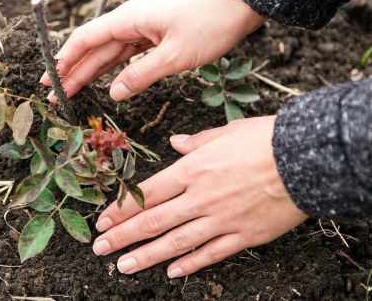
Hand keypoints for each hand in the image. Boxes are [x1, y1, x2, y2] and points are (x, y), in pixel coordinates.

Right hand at [42, 0, 264, 101]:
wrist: (242, 4)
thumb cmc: (211, 24)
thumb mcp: (175, 56)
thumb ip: (140, 76)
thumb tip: (114, 93)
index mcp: (129, 19)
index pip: (86, 39)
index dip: (65, 59)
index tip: (49, 80)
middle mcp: (131, 20)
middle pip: (94, 48)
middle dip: (73, 72)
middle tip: (56, 96)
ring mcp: (143, 27)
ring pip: (110, 53)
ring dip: (91, 72)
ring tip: (72, 92)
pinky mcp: (156, 34)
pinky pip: (128, 53)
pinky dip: (115, 69)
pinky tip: (106, 82)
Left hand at [92, 116, 307, 277]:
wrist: (306, 158)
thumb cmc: (265, 140)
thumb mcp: (225, 132)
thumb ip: (195, 142)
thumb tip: (174, 142)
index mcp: (192, 170)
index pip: (146, 194)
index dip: (121, 210)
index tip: (102, 221)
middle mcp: (200, 198)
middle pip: (153, 221)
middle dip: (122, 236)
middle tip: (100, 249)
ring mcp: (220, 220)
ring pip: (175, 243)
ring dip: (145, 256)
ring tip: (122, 266)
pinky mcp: (243, 235)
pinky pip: (211, 253)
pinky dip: (190, 265)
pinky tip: (172, 273)